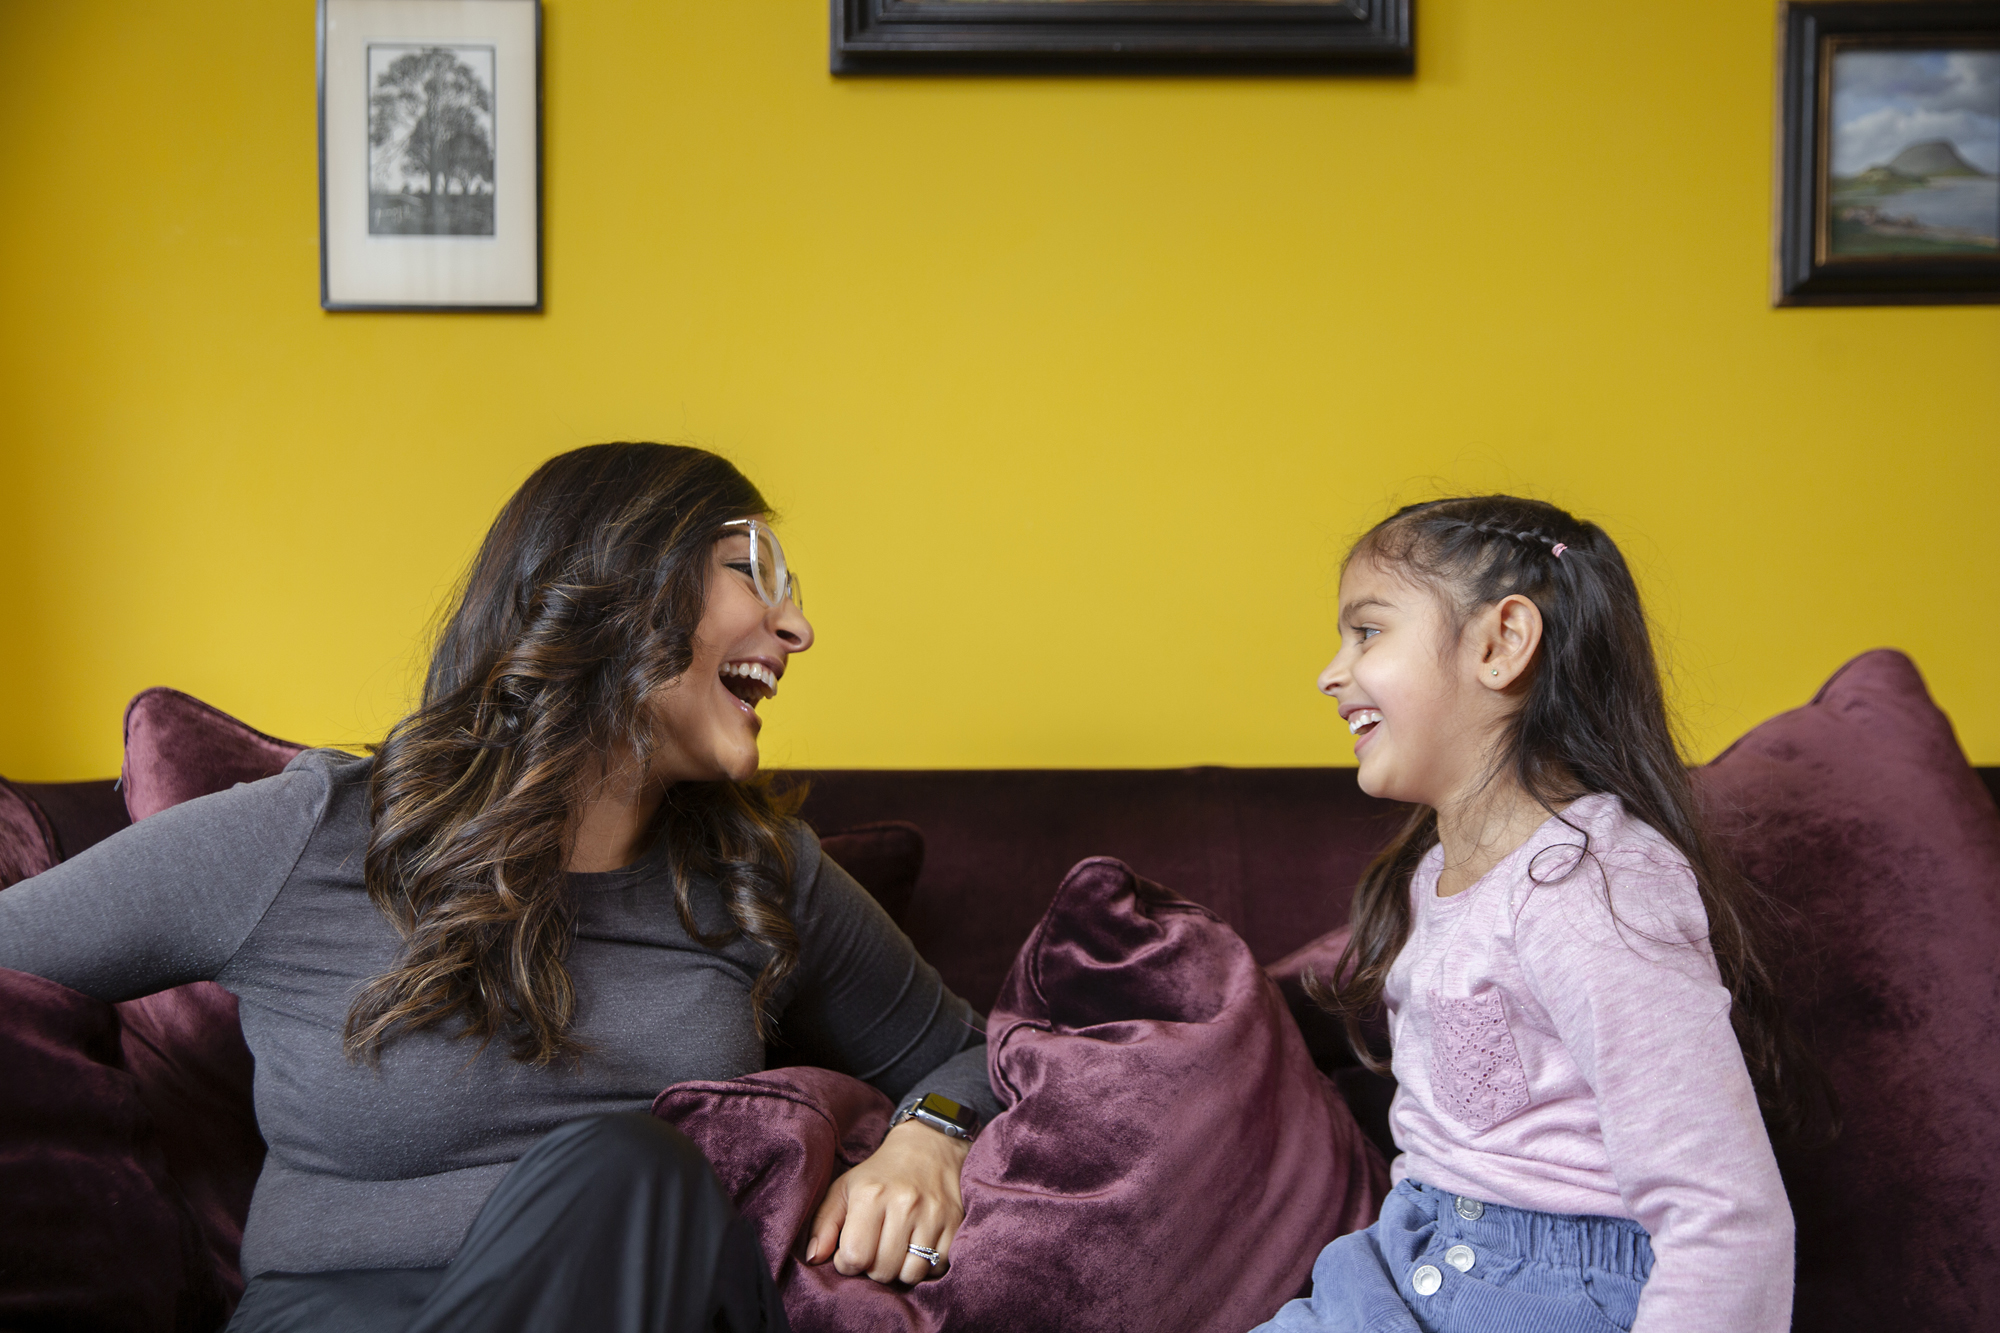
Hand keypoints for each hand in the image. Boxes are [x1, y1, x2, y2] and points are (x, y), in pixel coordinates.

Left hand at [805, 1119, 969, 1283]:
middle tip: (876, 1248)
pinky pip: (938, 1266)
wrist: (928, 1148)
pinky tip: (918, 1246)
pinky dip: (927, 1265)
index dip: (848, 1263)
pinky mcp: (955, 1222)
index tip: (852, 1252)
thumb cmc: (879, 1175)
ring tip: (897, 1249)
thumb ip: (824, 1224)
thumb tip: (813, 1259)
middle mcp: (904, 1204)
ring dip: (900, 1269)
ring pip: (911, 1274)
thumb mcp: (844, 1189)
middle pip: (883, 1270)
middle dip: (874, 1268)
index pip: (854, 1257)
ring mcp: (933, 1214)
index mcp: (871, 1195)